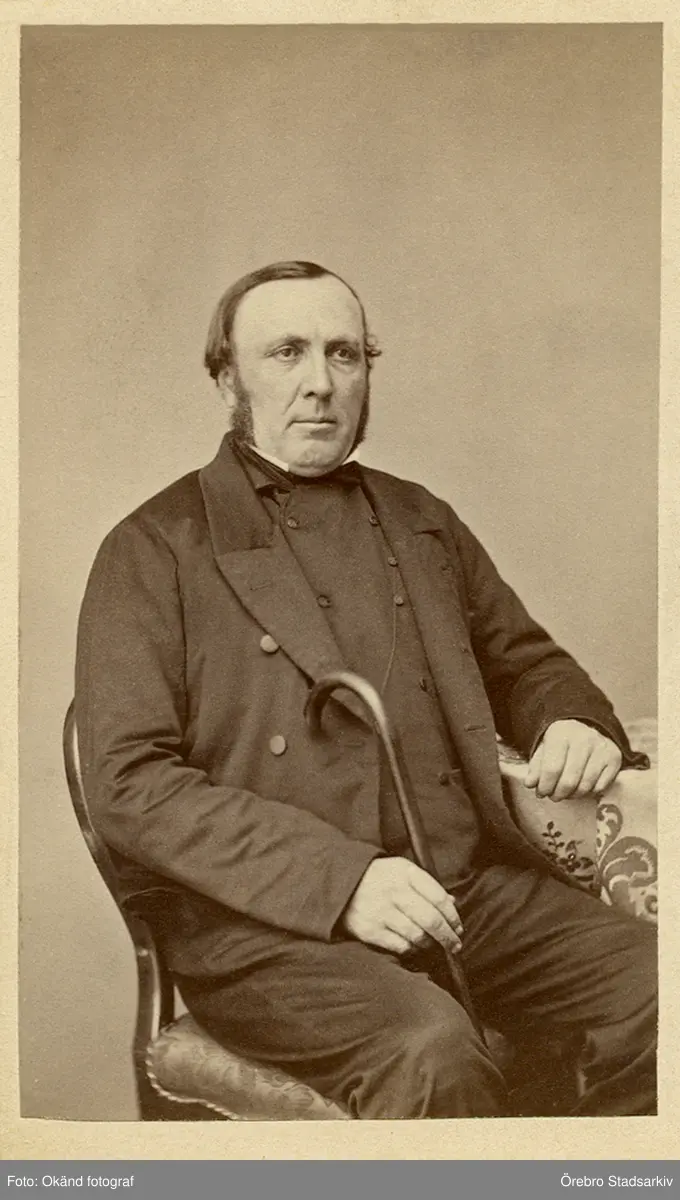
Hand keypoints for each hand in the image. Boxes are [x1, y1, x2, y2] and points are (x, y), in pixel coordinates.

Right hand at [341, 857, 462, 955]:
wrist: (339, 883)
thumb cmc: (377, 878)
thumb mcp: (401, 870)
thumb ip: (426, 885)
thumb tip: (451, 903)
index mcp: (404, 872)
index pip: (438, 897)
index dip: (453, 916)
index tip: (458, 926)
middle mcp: (394, 891)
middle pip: (431, 920)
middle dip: (448, 936)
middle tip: (455, 944)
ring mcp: (381, 911)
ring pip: (418, 936)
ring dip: (431, 943)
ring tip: (433, 943)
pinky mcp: (370, 930)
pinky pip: (401, 946)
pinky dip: (412, 949)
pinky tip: (414, 946)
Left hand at [524, 719, 621, 800]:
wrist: (586, 728)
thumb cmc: (561, 742)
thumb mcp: (544, 748)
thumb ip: (536, 766)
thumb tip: (530, 784)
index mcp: (562, 733)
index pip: (552, 768)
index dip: (545, 786)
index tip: (541, 793)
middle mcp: (584, 739)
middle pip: (569, 780)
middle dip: (557, 794)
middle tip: (553, 796)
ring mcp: (602, 748)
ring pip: (585, 786)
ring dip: (572, 796)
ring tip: (565, 794)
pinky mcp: (615, 757)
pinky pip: (601, 786)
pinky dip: (589, 793)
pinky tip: (580, 788)